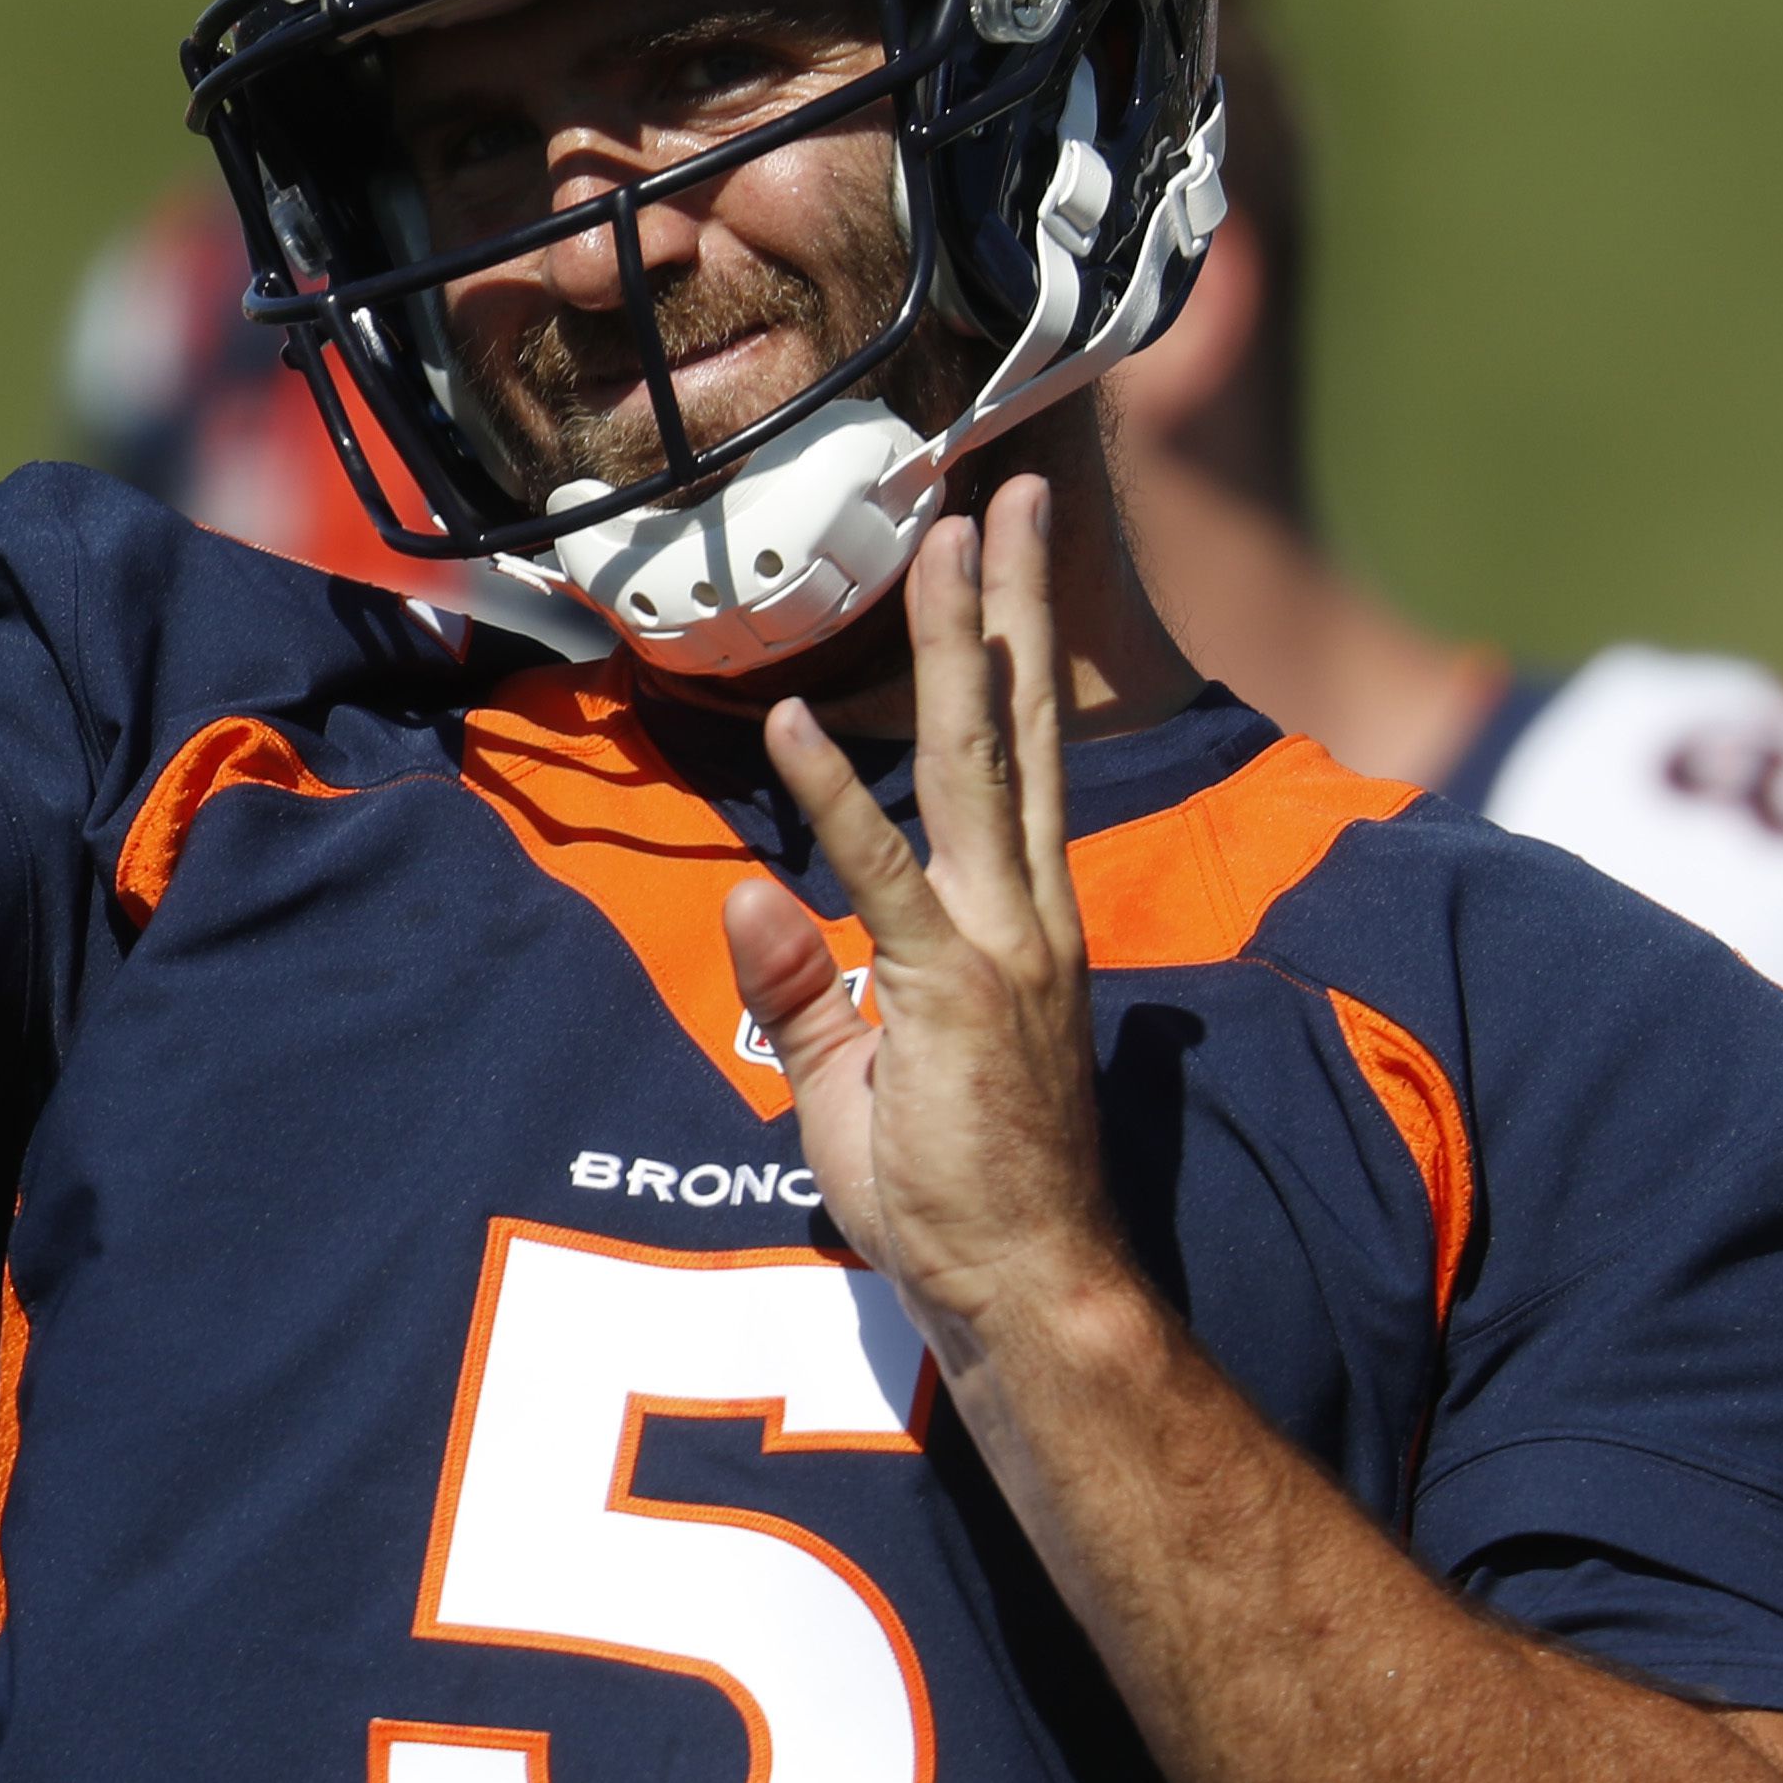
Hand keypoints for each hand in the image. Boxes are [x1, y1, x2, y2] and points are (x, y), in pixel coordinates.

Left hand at [719, 487, 1128, 1356]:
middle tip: (1006, 494)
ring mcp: (998, 946)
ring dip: (956, 643)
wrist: (1029, 1288)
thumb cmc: (957, 1199)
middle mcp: (1027, 912)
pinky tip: (796, 717)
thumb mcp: (860, 1078)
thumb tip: (754, 896)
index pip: (1016, 765)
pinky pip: (881, 874)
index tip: (1003, 571)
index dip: (1010, 662)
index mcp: (1021, 924)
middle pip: (1014, 727)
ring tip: (952, 535)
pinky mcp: (948, 993)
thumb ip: (805, 985)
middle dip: (1008, 605)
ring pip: (971, 760)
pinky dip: (831, 795)